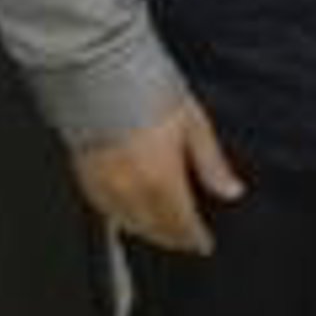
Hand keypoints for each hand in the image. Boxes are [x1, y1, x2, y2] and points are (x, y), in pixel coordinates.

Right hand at [71, 96, 245, 253]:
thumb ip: (211, 164)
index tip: (204, 243)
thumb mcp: (194, 124)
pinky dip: (121, 217)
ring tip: (162, 230)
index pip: (181, 223)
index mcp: (161, 179)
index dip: (194, 238)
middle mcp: (131, 189)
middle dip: (173, 238)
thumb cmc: (148, 89)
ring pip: (128, 224)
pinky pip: (105, 210)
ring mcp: (104, 185)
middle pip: (155, 229)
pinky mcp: (84, 176)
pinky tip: (130, 214)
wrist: (102, 72)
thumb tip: (231, 190)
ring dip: (147, 231)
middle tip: (186, 240)